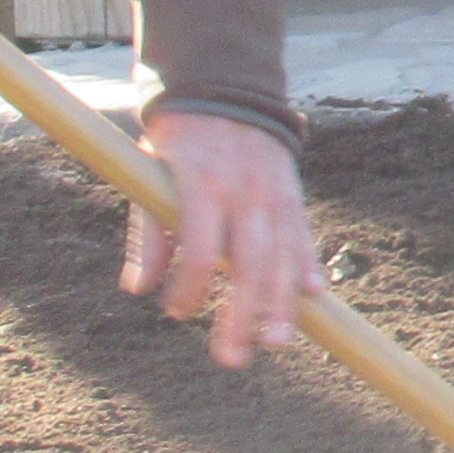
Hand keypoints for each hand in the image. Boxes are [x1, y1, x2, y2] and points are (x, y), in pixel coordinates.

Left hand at [125, 105, 313, 366]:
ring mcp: (274, 193)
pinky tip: (313, 298)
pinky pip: (304, 235)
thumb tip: (141, 289)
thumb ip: (150, 234)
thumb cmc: (176, 146)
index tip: (177, 312)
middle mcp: (244, 192)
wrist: (223, 93)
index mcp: (202, 186)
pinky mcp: (292, 193)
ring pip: (283, 257)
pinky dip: (308, 266)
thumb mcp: (150, 180)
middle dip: (244, 315)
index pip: (200, 253)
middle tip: (233, 359)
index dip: (189, 290)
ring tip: (278, 343)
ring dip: (282, 304)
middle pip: (249, 265)